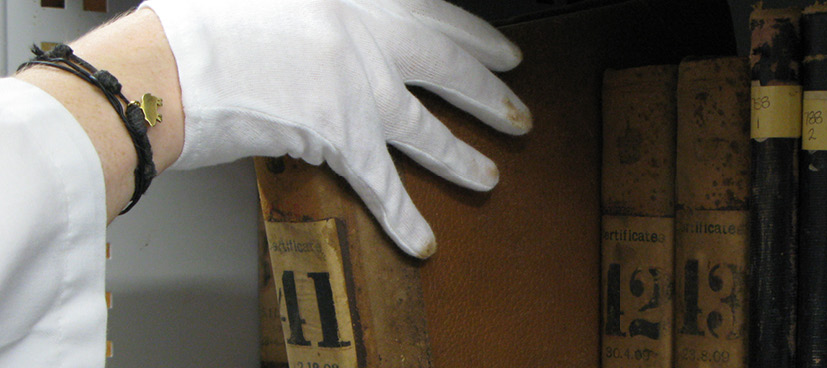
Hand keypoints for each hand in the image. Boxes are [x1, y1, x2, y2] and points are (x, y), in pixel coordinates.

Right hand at [141, 0, 531, 257]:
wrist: (162, 65)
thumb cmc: (200, 22)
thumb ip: (322, 11)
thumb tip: (346, 27)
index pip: (434, 14)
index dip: (475, 37)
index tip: (503, 51)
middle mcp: (367, 35)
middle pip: (447, 64)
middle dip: (489, 91)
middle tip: (518, 111)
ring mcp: (357, 86)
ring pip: (426, 127)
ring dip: (462, 156)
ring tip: (491, 176)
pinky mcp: (338, 135)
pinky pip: (381, 183)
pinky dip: (403, 216)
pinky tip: (424, 239)